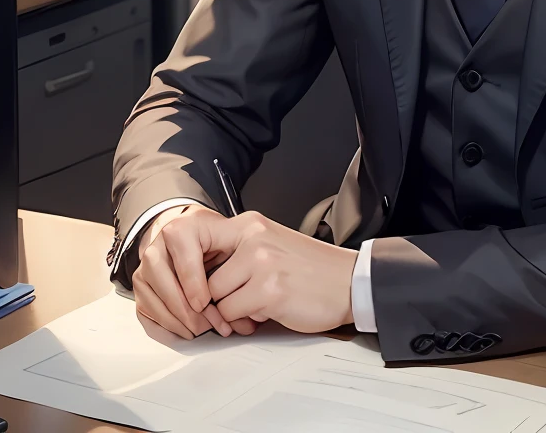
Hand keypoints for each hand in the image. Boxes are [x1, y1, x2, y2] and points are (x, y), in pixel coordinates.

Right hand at [131, 204, 258, 338]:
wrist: (195, 240)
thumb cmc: (215, 244)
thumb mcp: (233, 245)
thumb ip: (239, 271)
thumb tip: (245, 319)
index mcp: (181, 229)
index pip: (181, 254)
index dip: (193, 282)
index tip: (205, 302)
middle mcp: (158, 246)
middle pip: (160, 276)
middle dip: (183, 308)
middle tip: (205, 325)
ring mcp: (145, 267)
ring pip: (149, 296)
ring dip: (174, 320)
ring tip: (198, 330)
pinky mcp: (141, 287)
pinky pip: (144, 310)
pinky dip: (163, 326)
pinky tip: (183, 332)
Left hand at [207, 212, 357, 333]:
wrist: (350, 282)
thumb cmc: (312, 269)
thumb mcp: (270, 245)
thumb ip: (238, 253)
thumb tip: (200, 277)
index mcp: (250, 225)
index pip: (198, 242)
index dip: (195, 271)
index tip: (201, 286)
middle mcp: (253, 239)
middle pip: (206, 277)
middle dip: (218, 298)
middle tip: (237, 304)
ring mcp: (261, 264)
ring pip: (217, 298)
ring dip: (232, 311)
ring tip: (254, 309)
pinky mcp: (270, 291)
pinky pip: (234, 314)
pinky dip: (246, 320)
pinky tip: (265, 314)